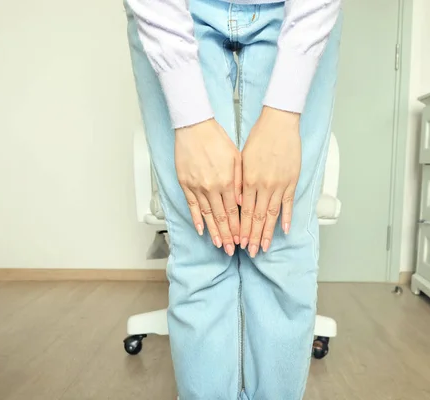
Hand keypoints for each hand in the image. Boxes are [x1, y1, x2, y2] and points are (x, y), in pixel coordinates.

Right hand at [175, 119, 241, 255]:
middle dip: (228, 235)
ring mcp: (197, 187)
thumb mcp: (236, 157)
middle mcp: (212, 187)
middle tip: (232, 250)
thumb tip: (244, 201)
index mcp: (226, 181)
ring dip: (214, 232)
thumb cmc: (217, 139)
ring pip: (207, 215)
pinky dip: (197, 219)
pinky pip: (192, 206)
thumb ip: (240, 181)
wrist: (194, 127)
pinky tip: (201, 230)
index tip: (242, 239)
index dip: (238, 227)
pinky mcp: (185, 184)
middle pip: (221, 217)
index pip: (234, 211)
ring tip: (220, 245)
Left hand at [240, 106, 300, 256]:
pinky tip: (283, 230)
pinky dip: (286, 217)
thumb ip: (240, 181)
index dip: (241, 229)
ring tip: (263, 247)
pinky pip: (288, 203)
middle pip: (256, 217)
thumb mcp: (242, 158)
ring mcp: (279, 184)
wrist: (278, 124)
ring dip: (267, 233)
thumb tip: (238, 201)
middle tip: (250, 252)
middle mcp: (263, 185)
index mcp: (248, 180)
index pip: (243, 211)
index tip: (238, 241)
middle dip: (252, 237)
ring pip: (271, 214)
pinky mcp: (291, 180)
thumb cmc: (258, 138)